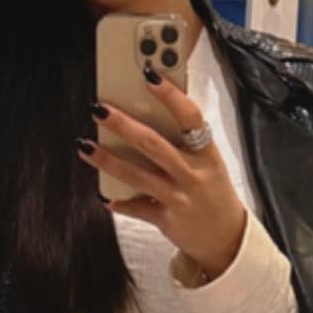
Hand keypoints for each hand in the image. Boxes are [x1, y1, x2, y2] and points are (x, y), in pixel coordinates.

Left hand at [81, 68, 247, 279]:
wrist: (227, 238)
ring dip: (107, 160)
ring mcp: (179, 198)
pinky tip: (104, 195)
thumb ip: (186, 140)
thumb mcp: (210, 162)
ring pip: (137, 176)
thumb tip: (152, 110)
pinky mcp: (167, 220)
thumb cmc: (213, 192)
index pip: (190, 117)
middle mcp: (193, 174)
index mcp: (207, 154)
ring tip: (85, 145)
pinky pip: (137, 209)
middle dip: (123, 125)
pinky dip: (120, 202)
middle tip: (99, 109)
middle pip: (153, 145)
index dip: (170, 94)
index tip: (148, 74)